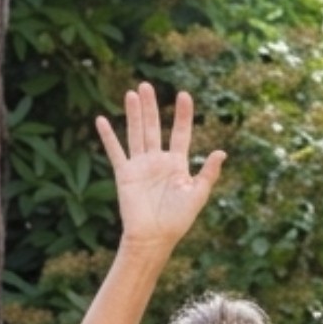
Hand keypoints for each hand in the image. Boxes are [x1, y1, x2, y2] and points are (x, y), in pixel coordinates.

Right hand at [96, 84, 224, 250]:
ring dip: (134, 114)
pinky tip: (101, 120)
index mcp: (177, 164)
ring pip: (136, 133)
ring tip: (132, 93)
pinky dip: (108, 137)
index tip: (184, 95)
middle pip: (154, 127)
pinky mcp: (124, 174)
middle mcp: (157, 161)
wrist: (153, 238)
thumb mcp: (197, 196)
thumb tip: (221, 152)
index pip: (181, 133)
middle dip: (151, 106)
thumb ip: (208, 174)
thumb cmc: (177, 221)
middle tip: (146, 85)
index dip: (183, 115)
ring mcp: (140, 166)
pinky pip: (115, 152)